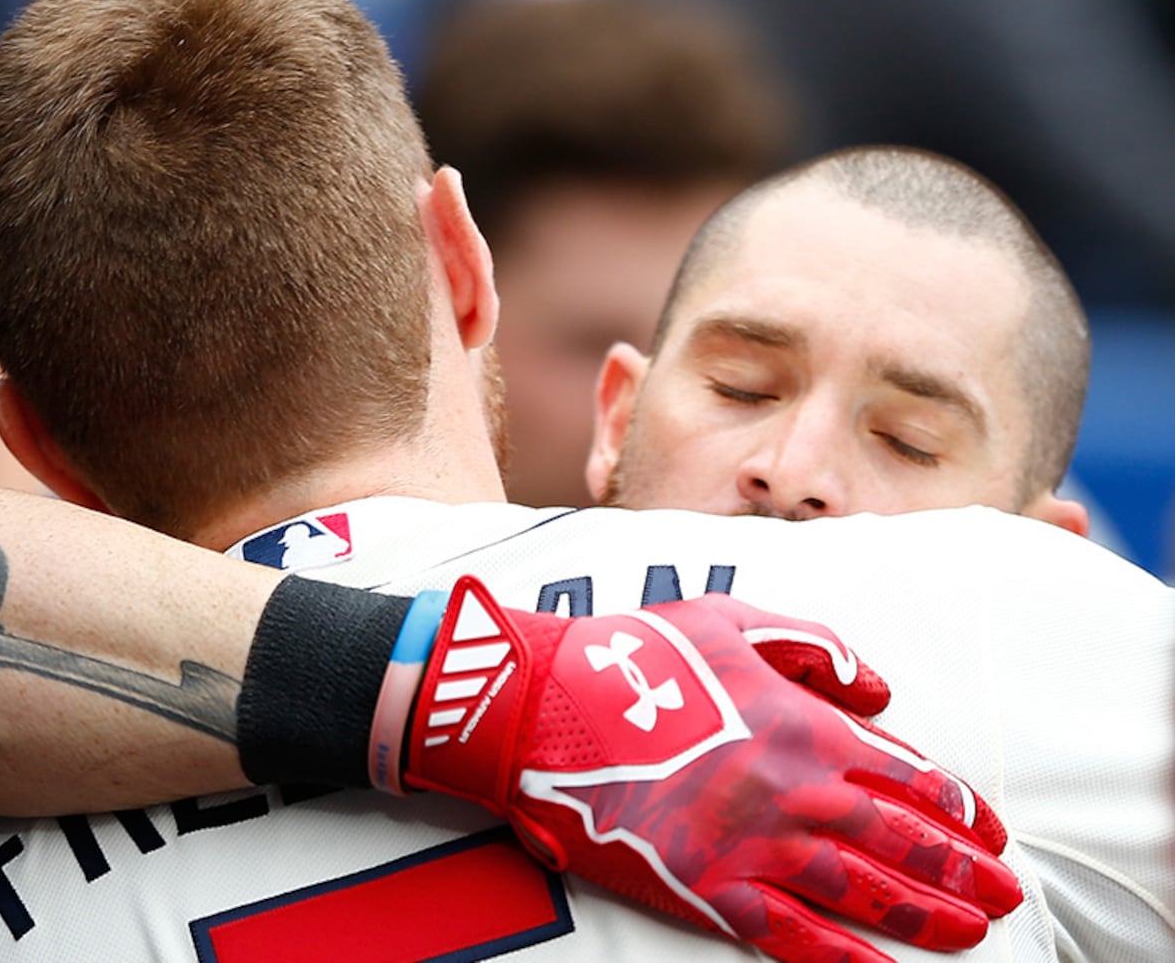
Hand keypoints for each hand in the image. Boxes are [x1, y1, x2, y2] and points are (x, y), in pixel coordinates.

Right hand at [377, 577, 1020, 962]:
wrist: (543, 708)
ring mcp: (755, 846)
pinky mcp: (709, 889)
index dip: (959, 807)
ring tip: (972, 930)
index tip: (989, 829)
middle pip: (905, 840)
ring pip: (866, 893)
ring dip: (929, 915)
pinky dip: (848, 961)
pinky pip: (794, 938)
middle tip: (1005, 893)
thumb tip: (882, 689)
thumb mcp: (731, 619)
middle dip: (964, 870)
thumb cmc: (633, 656)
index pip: (910, 775)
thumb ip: (817, 647)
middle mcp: (796, 791)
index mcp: (804, 724)